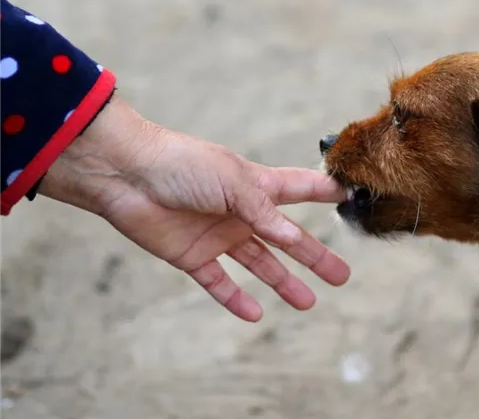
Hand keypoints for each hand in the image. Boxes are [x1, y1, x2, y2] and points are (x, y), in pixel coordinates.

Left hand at [38, 95, 349, 321]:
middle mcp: (242, 212)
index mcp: (256, 186)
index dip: (326, 193)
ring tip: (307, 302)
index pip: (301, 189)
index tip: (352, 197)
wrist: (126, 174)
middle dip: (315, 256)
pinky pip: (218, 282)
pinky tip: (255, 314)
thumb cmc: (183, 165)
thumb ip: (266, 212)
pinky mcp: (192, 256)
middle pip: (288, 239)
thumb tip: (296, 237)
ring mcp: (219, 235)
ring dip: (283, 282)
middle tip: (341, 276)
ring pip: (260, 264)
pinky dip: (235, 299)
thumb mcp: (234, 183)